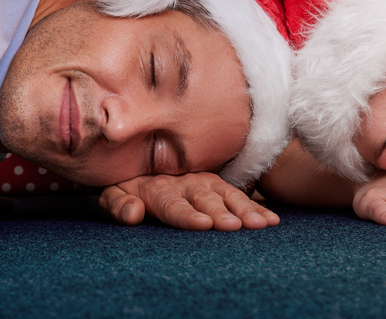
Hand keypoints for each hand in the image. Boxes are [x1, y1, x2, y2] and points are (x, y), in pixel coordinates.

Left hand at [99, 172, 279, 230]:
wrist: (138, 158)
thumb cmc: (125, 184)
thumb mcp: (114, 192)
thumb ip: (119, 204)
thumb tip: (133, 214)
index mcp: (157, 187)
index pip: (173, 205)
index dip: (188, 215)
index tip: (204, 225)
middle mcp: (184, 183)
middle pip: (205, 200)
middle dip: (222, 212)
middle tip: (236, 226)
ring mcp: (203, 181)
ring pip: (226, 195)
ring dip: (244, 209)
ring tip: (261, 224)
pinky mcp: (216, 183)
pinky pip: (238, 194)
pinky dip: (255, 207)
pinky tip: (271, 220)